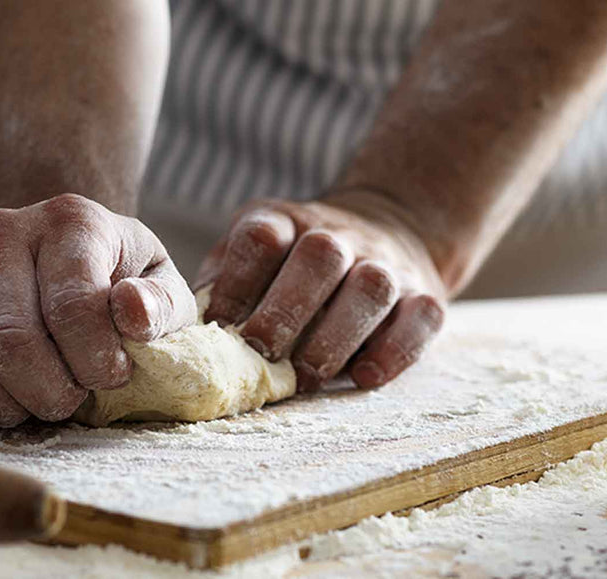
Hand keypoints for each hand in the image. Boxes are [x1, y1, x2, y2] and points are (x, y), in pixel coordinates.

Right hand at [0, 194, 196, 426]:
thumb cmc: (120, 280)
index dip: (97, 361)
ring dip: (3, 406)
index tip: (114, 375)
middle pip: (10, 342)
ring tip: (37, 401)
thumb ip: (160, 304)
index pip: (72, 307)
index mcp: (69, 220)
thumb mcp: (162, 287)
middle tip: (73, 399)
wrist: (64, 255)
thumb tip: (132, 312)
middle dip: (51, 393)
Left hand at [197, 197, 445, 391]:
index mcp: (288, 222)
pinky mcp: (426, 296)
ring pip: (370, 288)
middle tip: (261, 351)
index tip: (218, 323)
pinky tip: (363, 376)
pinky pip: (419, 320)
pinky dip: (395, 352)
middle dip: (287, 308)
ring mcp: (387, 264)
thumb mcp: (255, 252)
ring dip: (336, 335)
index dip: (237, 280)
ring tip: (307, 375)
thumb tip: (180, 328)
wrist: (393, 225)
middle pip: (320, 257)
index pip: (262, 238)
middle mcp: (340, 236)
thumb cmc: (297, 260)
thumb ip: (222, 282)